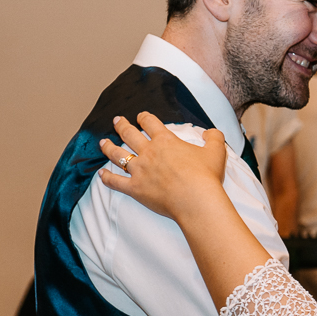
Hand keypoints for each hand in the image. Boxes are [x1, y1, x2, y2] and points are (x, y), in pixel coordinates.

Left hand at [98, 110, 229, 220]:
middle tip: (116, 121)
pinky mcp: (135, 189)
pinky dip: (107, 178)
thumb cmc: (206, 176)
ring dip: (109, 147)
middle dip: (122, 126)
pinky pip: (116, 182)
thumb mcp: (216, 151)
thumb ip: (214, 137)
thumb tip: (210, 132)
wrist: (196, 199)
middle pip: (130, 134)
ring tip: (102, 143)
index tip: (141, 116)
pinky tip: (101, 174)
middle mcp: (149, 152)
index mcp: (166, 141)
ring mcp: (139, 170)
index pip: (150, 123)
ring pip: (118, 155)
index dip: (144, 117)